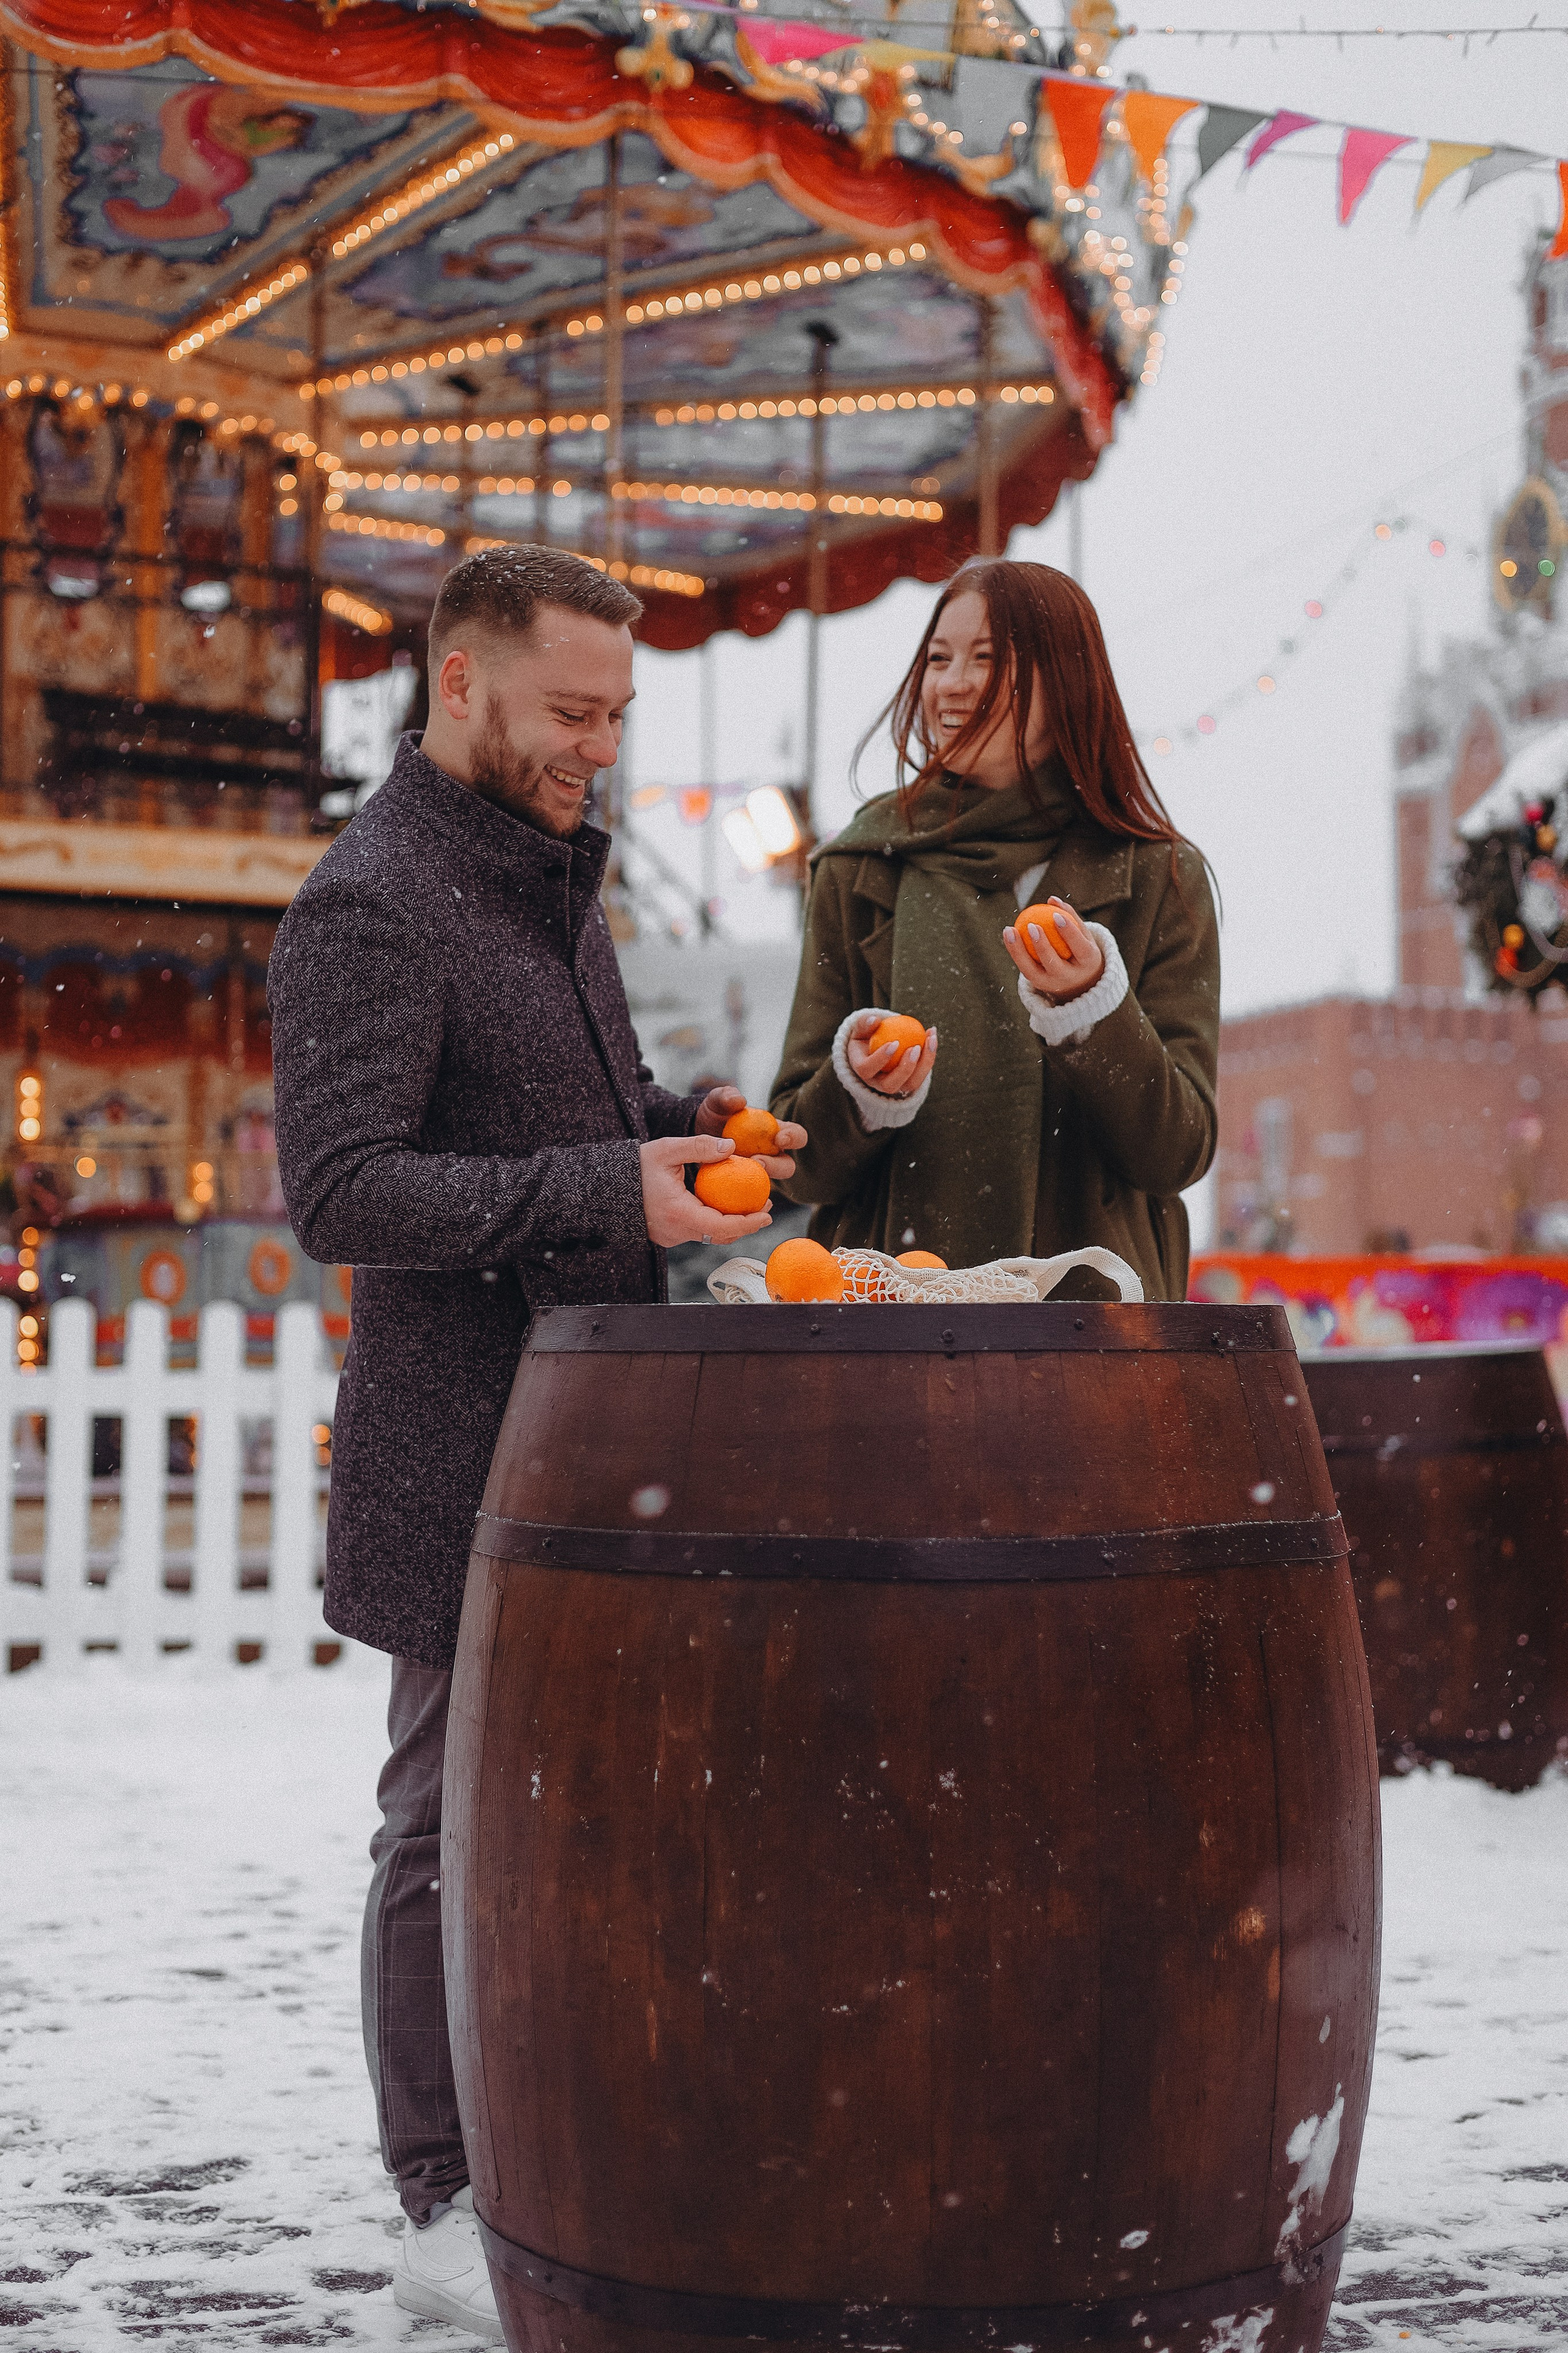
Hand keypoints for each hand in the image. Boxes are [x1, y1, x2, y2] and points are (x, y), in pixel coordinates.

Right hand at [640, 1134, 773, 1248]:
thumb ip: (699, 1146)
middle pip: (719, 1236)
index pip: (719, 1227)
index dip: (746, 1224)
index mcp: (677, 1213)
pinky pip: (698, 1232)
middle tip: (766, 1207)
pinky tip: (725, 1204)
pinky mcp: (669, 1235)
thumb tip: (732, 1147)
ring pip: (709, 1236)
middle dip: (746, 1224)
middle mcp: (675, 1231)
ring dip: (732, 1224)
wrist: (605, 1188)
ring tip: (751, 1205)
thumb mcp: (666, 1150)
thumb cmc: (635, 1167)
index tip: (766, 1215)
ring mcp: (671, 1237)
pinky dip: (715, 1222)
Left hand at [693, 1084, 806, 1182]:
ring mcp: (758, 1171)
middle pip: (788, 1166)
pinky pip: (749, 1193)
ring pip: (771, 1182)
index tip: (779, 1137)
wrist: (696, 1133)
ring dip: (761, 1179)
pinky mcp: (744, 1184)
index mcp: (775, 1132)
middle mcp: (771, 1154)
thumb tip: (739, 1100)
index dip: (794, 1137)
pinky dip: (744, 1192)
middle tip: (758, 1161)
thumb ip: (726, 1096)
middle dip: (778, 1165)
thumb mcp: (716, 1102)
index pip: (796, 1136)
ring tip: (742, 1173)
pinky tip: (731, 1190)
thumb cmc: (714, 1115)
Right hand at [845, 1012, 937, 1098]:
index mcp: (862, 1070)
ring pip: (911, 1084)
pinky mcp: (909, 1083)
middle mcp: (877, 1083)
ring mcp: (895, 1086)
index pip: (867, 1069)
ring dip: (925, 1063)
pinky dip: (930, 1056)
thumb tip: (874, 1020)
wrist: (877, 1049)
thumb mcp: (861, 1029)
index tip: (894, 1042)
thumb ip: (864, 1023)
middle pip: (890, 1085)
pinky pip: (922, 1074)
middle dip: (905, 1068)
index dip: (880, 1059)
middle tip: (915, 1047)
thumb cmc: (867, 1036)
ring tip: (930, 1039)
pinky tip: (932, 1036)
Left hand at [1004, 898, 1104, 1004]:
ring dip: (1018, 950)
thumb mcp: (1083, 935)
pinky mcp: (1039, 985)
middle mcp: (1070, 977)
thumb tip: (1051, 898)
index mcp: (1088, 963)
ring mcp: (1053, 984)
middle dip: (1042, 945)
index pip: (1079, 947)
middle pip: (1054, 963)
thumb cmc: (1081, 951)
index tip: (1056, 915)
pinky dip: (1015, 952)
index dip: (1069, 932)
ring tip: (1010, 929)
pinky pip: (1023, 968)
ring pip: (1032, 970)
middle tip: (1032, 925)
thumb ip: (1070, 916)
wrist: (1081, 983)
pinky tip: (1008, 934)